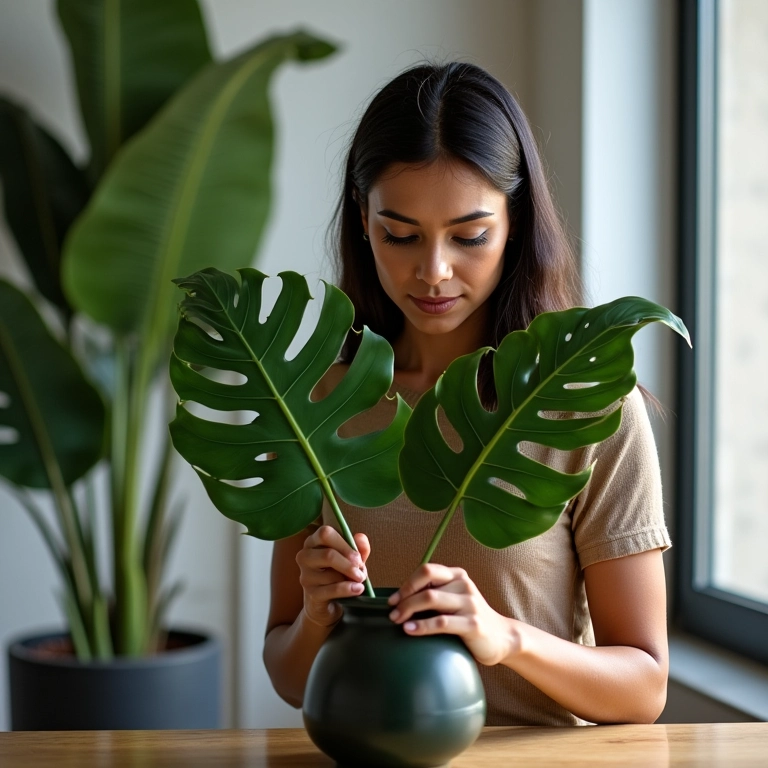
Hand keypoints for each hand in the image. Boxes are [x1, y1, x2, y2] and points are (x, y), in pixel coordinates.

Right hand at [295, 525, 369, 627]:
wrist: (327, 603)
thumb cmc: (339, 574)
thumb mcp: (351, 559)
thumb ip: (358, 547)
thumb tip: (360, 537)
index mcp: (313, 542)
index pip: (325, 533)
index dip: (344, 544)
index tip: (358, 557)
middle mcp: (305, 556)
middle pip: (328, 555)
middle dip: (349, 564)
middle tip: (361, 572)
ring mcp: (306, 576)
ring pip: (331, 574)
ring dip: (350, 579)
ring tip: (358, 581)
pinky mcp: (310, 594)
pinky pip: (332, 589)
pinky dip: (348, 589)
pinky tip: (358, 589)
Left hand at [387, 563, 518, 665]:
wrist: (502, 638)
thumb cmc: (469, 619)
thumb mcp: (454, 599)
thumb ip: (435, 594)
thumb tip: (399, 600)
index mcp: (457, 575)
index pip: (426, 571)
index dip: (407, 584)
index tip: (392, 600)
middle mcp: (464, 585)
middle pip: (426, 585)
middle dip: (404, 598)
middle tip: (392, 613)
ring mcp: (470, 604)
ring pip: (431, 600)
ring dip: (408, 610)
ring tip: (397, 621)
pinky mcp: (473, 624)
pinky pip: (442, 622)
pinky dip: (422, 626)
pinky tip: (409, 630)